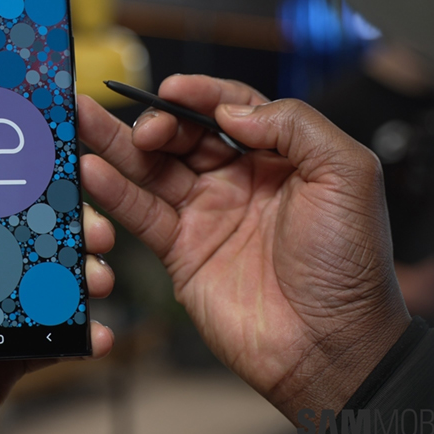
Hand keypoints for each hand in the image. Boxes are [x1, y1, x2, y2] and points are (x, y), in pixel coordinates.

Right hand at [79, 75, 410, 421]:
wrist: (329, 345)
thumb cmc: (349, 266)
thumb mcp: (347, 175)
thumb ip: (296, 125)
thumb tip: (231, 110)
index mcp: (280, 158)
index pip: (231, 108)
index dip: (200, 94)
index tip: (172, 88)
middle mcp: (238, 181)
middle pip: (183, 135)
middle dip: (155, 120)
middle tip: (142, 125)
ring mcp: (206, 216)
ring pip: (152, 168)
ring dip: (116, 144)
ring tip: (83, 120)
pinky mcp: (180, 251)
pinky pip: (142, 213)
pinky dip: (114, 191)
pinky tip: (92, 170)